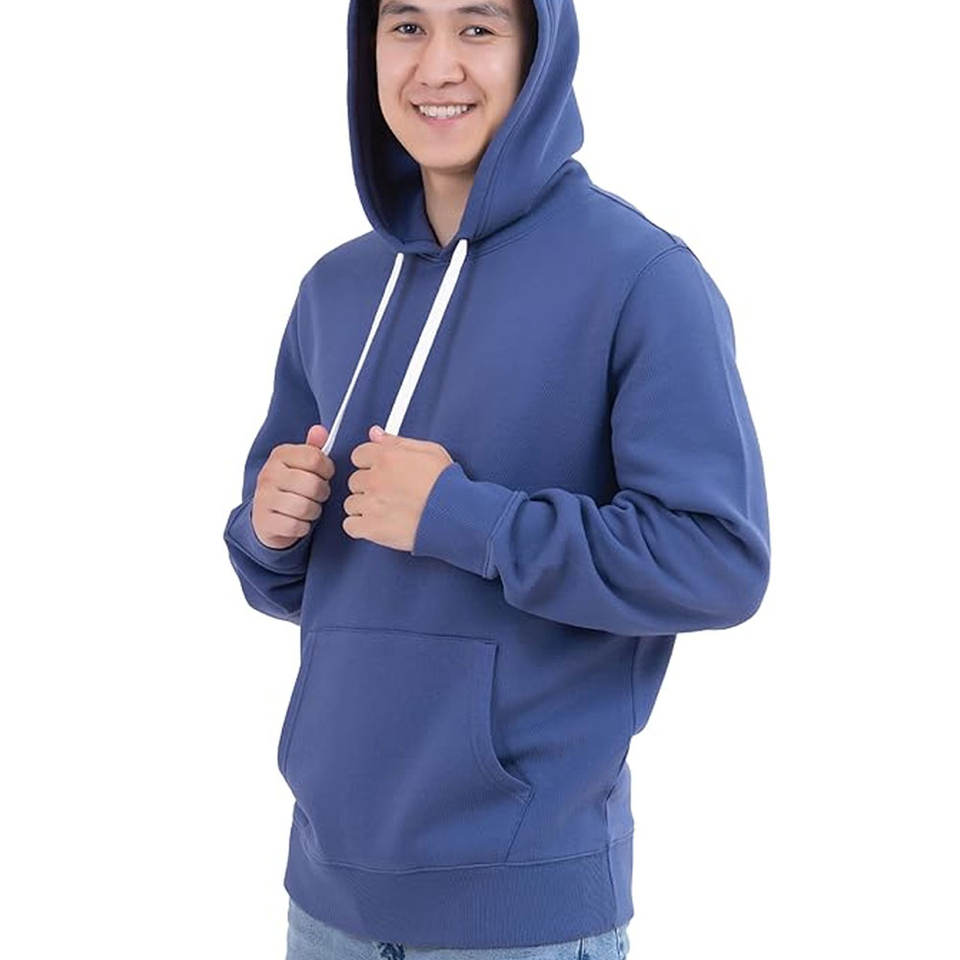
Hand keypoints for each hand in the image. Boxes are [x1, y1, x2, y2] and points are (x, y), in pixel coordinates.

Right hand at [251, 424, 334, 547]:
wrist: (265, 517)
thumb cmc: (290, 487)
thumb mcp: (299, 464)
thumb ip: (312, 448)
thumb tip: (320, 430)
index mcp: (280, 455)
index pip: (315, 458)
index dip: (327, 470)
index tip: (324, 475)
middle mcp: (269, 473)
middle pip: (313, 485)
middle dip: (322, 493)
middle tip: (319, 495)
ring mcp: (264, 498)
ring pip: (305, 507)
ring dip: (314, 511)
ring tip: (310, 508)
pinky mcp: (265, 521)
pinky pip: (296, 526)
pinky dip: (303, 527)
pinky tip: (299, 521)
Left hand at [343, 425, 453, 551]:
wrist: (455, 515)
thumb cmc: (447, 485)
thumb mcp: (429, 451)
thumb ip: (398, 441)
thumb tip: (376, 433)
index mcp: (386, 457)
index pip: (358, 455)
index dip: (370, 464)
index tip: (379, 472)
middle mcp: (374, 479)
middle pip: (354, 481)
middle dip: (368, 487)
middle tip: (387, 493)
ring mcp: (370, 504)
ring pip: (351, 504)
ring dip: (364, 507)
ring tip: (385, 511)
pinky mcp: (371, 528)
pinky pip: (351, 526)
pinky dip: (360, 527)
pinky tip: (376, 524)